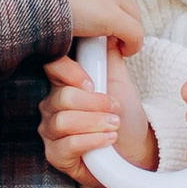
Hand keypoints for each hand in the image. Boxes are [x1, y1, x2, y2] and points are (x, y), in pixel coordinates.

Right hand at [40, 51, 155, 187]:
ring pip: (63, 122)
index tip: (93, 82)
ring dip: (94, 123)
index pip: (52, 68)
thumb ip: (109, 57)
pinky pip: (65, 146)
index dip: (70, 72)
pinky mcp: (55, 156)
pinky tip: (107, 139)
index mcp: (64, 84)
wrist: (135, 148)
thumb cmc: (124, 115)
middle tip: (114, 107)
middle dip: (94, 103)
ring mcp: (51, 132)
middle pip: (62, 98)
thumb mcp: (119, 82)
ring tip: (113, 125)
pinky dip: (90, 141)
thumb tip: (109, 31)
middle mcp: (52, 107)